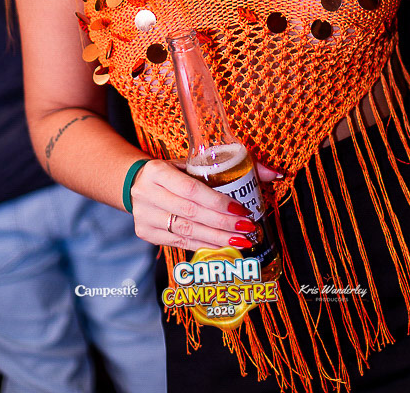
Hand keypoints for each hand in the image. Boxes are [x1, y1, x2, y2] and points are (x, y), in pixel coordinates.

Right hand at [131, 158, 280, 252]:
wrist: (135, 182)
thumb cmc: (174, 171)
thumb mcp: (193, 162)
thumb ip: (233, 165)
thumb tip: (275, 174)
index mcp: (157, 170)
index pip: (192, 189)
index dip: (218, 202)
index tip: (242, 211)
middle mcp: (146, 193)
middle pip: (191, 214)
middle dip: (222, 224)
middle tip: (248, 229)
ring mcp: (144, 216)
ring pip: (185, 231)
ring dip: (216, 239)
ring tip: (240, 242)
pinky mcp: (145, 233)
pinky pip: (179, 242)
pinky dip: (202, 245)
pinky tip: (221, 247)